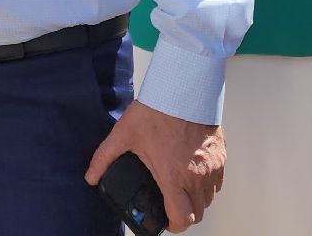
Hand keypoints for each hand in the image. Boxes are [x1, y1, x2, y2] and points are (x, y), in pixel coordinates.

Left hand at [86, 101, 224, 232]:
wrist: (182, 89)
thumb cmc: (156, 111)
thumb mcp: (123, 135)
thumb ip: (104, 158)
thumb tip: (91, 176)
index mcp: (174, 176)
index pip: (182, 218)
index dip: (173, 224)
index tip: (165, 220)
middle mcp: (197, 176)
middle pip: (198, 212)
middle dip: (184, 213)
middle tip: (170, 203)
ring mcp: (212, 167)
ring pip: (209, 198)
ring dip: (196, 199)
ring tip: (180, 187)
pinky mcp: (221, 156)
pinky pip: (218, 181)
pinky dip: (207, 183)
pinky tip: (193, 171)